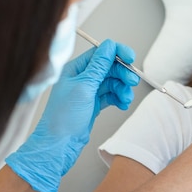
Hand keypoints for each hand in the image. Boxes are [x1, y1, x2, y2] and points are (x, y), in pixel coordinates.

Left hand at [6, 40, 139, 191]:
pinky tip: (122, 105)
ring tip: (126, 99)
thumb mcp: (84, 87)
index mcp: (75, 69)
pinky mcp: (93, 104)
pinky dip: (119, 98)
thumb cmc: (64, 117)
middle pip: (109, 67)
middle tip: (132, 82)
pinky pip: (111, 95)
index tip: (131, 58)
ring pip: (112, 82)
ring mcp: (88, 91)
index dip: (117, 53)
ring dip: (122, 88)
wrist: (58, 146)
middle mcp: (81, 78)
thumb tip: (109, 45)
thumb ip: (99, 66)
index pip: (101, 53)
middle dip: (122, 74)